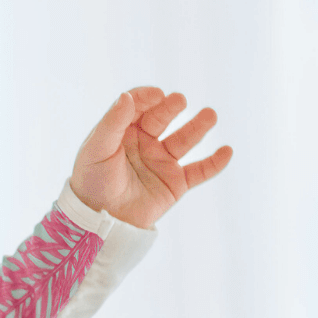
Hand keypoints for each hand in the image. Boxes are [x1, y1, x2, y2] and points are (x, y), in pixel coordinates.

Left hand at [70, 87, 231, 230]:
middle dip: (172, 108)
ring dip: (198, 127)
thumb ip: (112, 123)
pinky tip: (227, 151)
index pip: (139, 106)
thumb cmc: (91, 184)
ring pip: (184, 140)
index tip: (156, 95)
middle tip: (179, 101)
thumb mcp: (96, 149)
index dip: (147, 98)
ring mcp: (161, 163)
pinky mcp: (174, 184)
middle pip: (163, 118)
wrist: (100, 223)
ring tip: (210, 115)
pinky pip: (198, 172)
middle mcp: (145, 143)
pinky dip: (214, 163)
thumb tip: (127, 96)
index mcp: (124, 131)